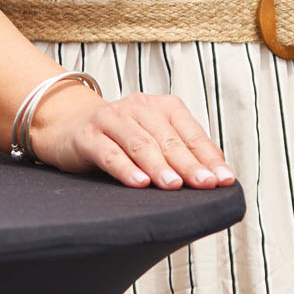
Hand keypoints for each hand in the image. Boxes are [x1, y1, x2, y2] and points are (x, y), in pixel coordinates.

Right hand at [28, 83, 232, 188]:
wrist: (69, 124)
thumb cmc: (122, 138)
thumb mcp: (156, 139)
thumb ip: (183, 152)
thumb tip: (219, 175)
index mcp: (164, 107)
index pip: (192, 134)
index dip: (209, 158)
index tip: (224, 180)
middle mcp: (140, 108)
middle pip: (169, 139)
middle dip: (189, 164)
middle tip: (205, 184)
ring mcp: (112, 119)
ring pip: (141, 144)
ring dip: (159, 166)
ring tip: (174, 185)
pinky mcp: (88, 136)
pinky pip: (109, 153)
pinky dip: (125, 169)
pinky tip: (139, 183)